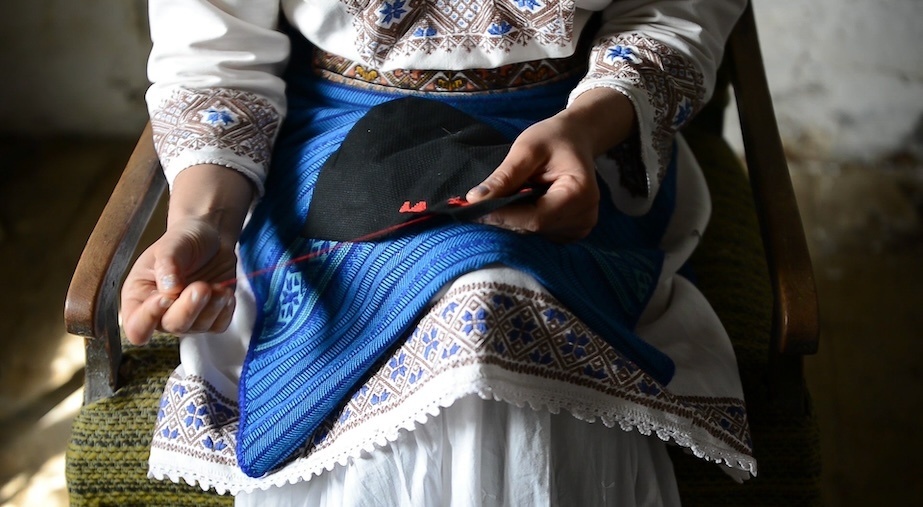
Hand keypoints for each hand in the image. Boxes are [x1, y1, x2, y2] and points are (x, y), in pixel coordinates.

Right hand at [121, 164, 252, 344]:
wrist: (212, 233)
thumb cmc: (187, 235)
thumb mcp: (176, 240)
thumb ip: (168, 260)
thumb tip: (167, 287)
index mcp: (138, 295)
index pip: (135, 326)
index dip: (149, 318)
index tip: (169, 295)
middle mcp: (160, 310)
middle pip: (169, 329)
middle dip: (188, 310)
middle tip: (203, 286)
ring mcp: (186, 316)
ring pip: (196, 330)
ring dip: (210, 310)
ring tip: (217, 286)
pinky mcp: (209, 316)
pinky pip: (217, 325)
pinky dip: (224, 311)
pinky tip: (225, 291)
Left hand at [466, 88, 635, 241]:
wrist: (575, 139)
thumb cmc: (553, 138)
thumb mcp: (527, 149)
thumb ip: (504, 176)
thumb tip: (475, 200)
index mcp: (580, 195)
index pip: (535, 219)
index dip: (503, 217)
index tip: (473, 209)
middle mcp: (584, 217)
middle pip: (533, 230)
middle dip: (504, 218)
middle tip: (478, 205)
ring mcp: (579, 229)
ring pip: (533, 235)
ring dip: (513, 221)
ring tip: (505, 198)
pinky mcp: (571, 233)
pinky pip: (539, 235)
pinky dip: (523, 223)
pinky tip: (520, 205)